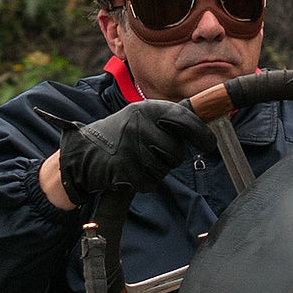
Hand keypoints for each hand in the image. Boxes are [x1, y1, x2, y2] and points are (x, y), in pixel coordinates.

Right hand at [58, 99, 214, 199]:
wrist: (83, 152)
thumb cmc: (120, 136)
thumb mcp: (143, 118)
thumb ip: (170, 121)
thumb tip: (207, 125)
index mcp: (148, 109)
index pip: (184, 119)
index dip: (201, 133)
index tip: (209, 144)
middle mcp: (141, 124)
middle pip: (177, 152)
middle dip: (169, 158)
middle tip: (149, 152)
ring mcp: (133, 146)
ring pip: (164, 169)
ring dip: (154, 170)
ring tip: (135, 159)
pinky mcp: (126, 168)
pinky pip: (150, 182)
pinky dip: (143, 181)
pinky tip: (128, 170)